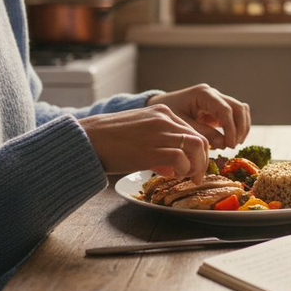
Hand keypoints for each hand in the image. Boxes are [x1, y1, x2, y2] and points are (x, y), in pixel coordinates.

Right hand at [78, 104, 209, 181]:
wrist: (87, 138)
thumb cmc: (109, 140)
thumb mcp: (139, 135)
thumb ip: (158, 146)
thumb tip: (172, 168)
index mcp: (161, 112)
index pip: (193, 130)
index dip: (198, 151)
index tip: (195, 166)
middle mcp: (164, 119)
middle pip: (200, 138)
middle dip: (203, 160)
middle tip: (197, 176)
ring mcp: (159, 133)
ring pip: (196, 146)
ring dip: (197, 165)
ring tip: (189, 177)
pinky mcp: (151, 149)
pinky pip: (181, 159)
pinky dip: (183, 170)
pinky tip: (174, 176)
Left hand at [147, 84, 250, 148]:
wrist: (161, 107)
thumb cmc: (168, 114)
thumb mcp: (183, 125)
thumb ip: (203, 133)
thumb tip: (224, 144)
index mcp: (203, 94)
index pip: (225, 110)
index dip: (231, 128)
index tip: (230, 145)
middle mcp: (213, 94)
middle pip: (238, 108)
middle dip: (240, 128)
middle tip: (234, 146)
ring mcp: (217, 100)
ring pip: (241, 110)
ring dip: (242, 127)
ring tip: (234, 144)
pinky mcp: (218, 108)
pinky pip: (235, 115)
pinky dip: (237, 127)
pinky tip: (231, 140)